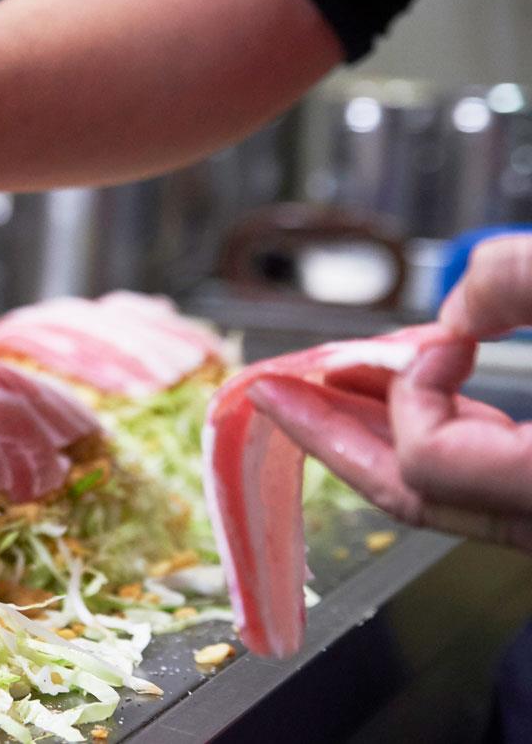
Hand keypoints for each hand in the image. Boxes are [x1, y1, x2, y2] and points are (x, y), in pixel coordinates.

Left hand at [248, 235, 531, 551]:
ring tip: (326, 379)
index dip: (410, 398)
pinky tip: (410, 382)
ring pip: (447, 490)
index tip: (440, 341)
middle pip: (415, 496)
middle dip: (334, 434)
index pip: (427, 467)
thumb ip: (518, 282)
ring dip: (380, 426)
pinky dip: (440, 426)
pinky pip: (483, 473)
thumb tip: (454, 303)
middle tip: (272, 393)